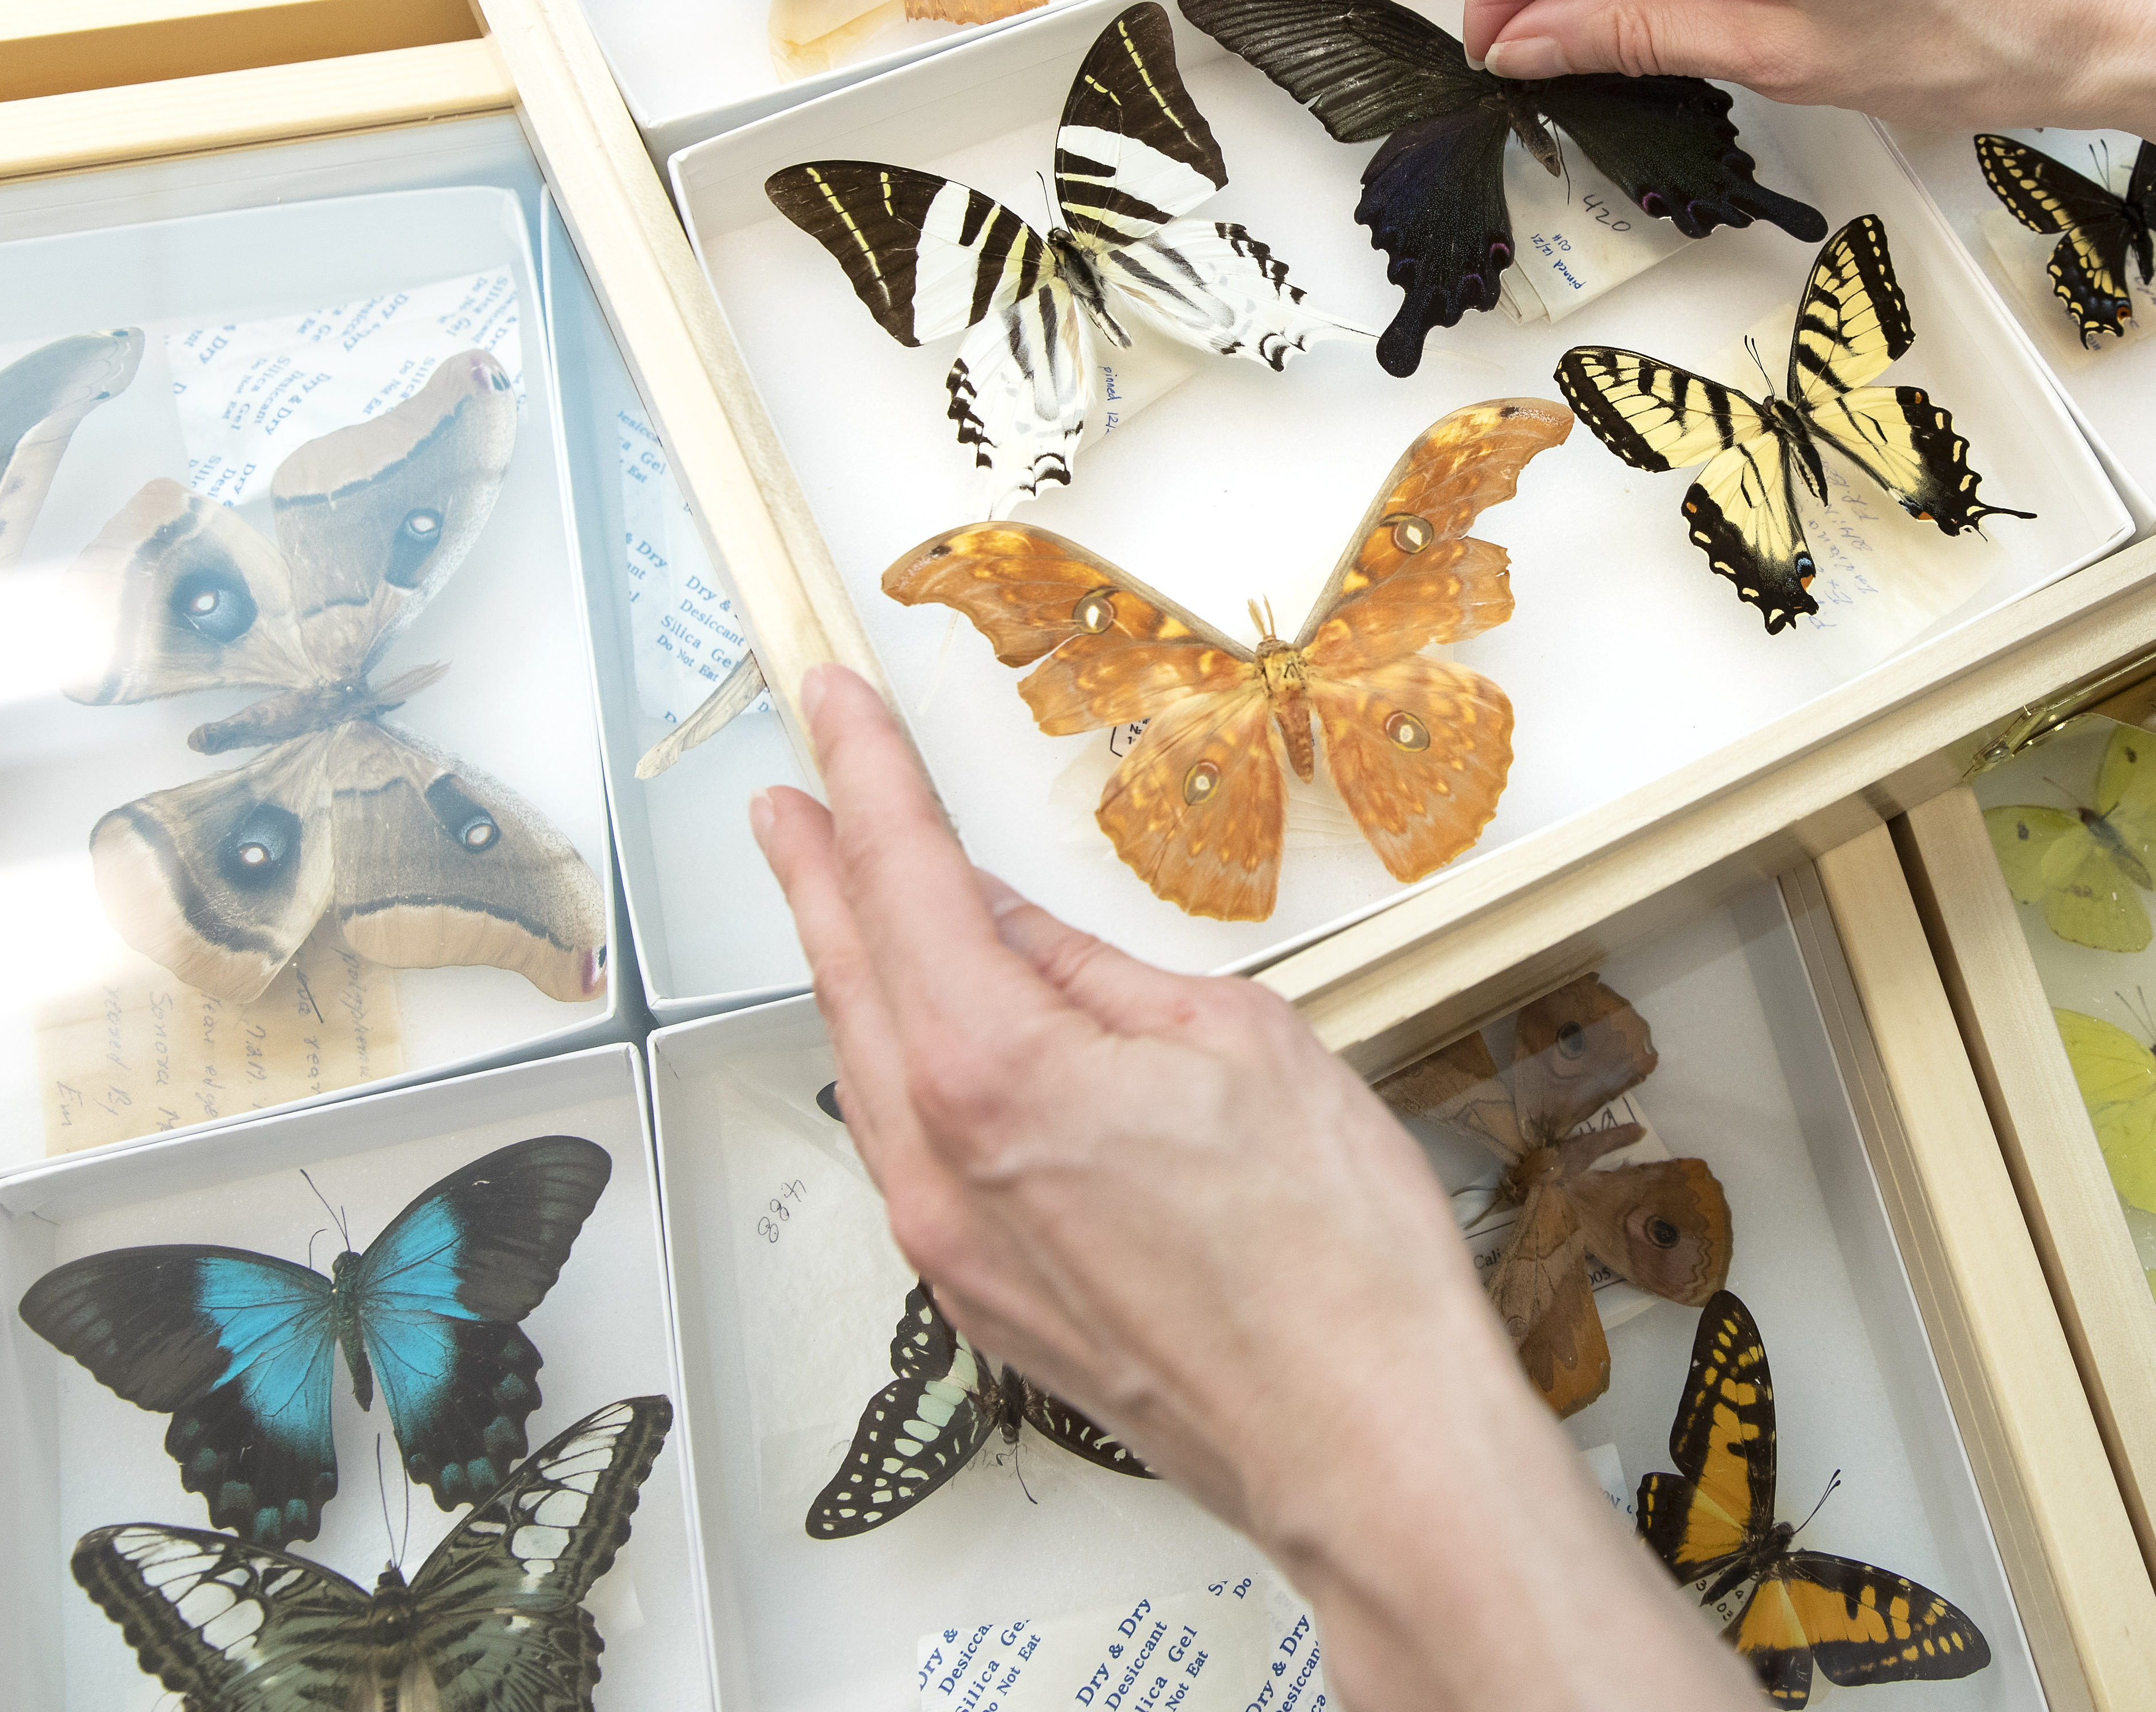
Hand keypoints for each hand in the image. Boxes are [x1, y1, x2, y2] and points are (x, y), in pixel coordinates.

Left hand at [755, 666, 1761, 1711]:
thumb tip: (1022, 933)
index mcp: (996, 1071)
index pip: (904, 882)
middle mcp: (939, 1164)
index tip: (831, 707)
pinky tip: (927, 1042)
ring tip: (840, 899)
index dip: (866, 778)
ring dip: (851, 973)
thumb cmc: (1334, 1256)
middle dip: (816, 873)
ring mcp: (951, 1247)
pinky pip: (910, 1155)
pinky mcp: (984, 1305)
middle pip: (852, 979)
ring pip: (872, 1073)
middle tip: (789, 798)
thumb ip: (1102, 979)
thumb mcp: (1237, 1043)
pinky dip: (902, 1071)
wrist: (1366, 1447)